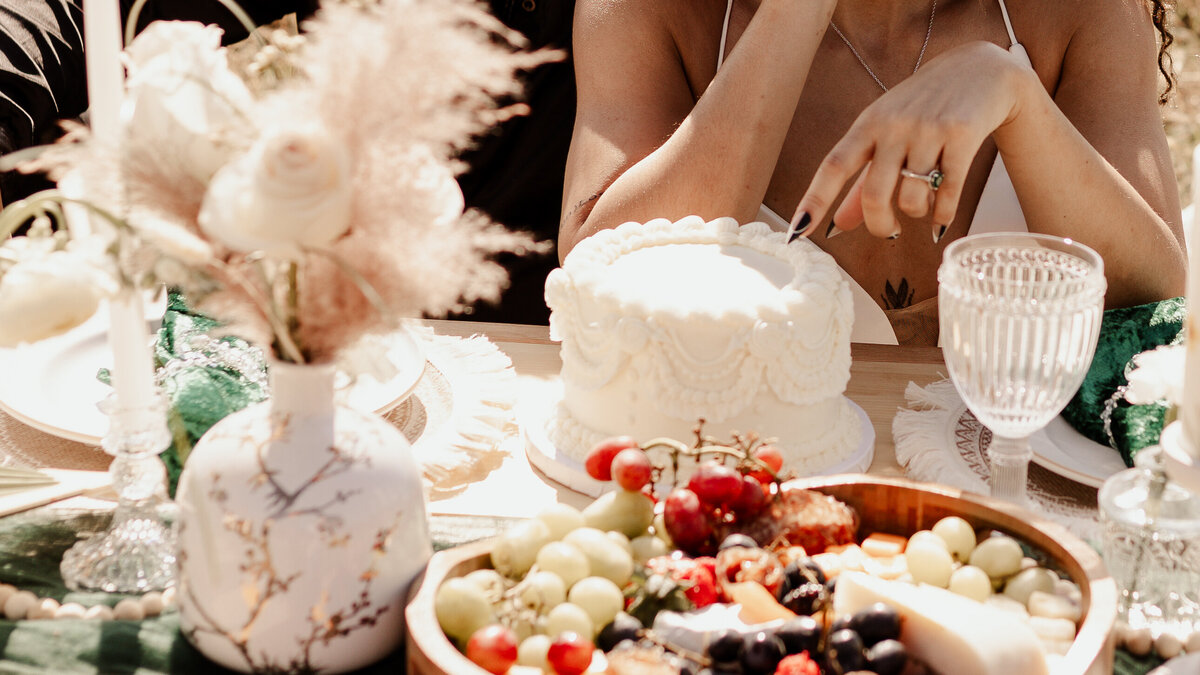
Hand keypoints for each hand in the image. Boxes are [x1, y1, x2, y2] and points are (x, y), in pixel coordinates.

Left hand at [792, 41, 1034, 240]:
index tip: (798, 231)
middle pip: (875, 194)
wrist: (979, 70)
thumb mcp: (885, 136)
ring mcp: (929, 129)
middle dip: (878, 224)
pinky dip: (942, 216)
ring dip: (914, 214)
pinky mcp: (963, 135)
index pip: (833, 166)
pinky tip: (939, 221)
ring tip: (920, 206)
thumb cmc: (921, 109)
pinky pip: (949, 193)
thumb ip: (862, 183)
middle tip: (887, 231)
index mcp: (867, 125)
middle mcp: (894, 125)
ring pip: (913, 197)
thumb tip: (838, 226)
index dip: (814, 201)